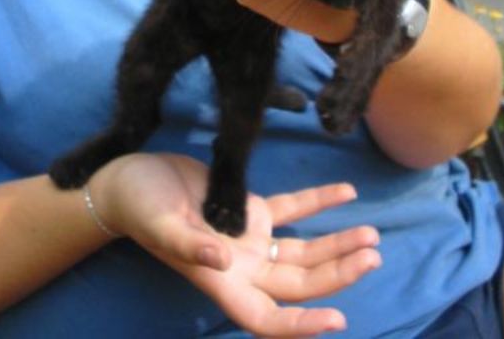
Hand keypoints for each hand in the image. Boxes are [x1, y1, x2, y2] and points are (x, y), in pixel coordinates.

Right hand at [91, 153, 380, 337]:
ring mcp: (250, 239)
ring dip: (337, 244)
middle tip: (372, 255)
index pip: (266, 318)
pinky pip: (293, 210)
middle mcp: (242, 267)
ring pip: (303, 250)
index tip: (337, 319)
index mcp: (220, 280)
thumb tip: (222, 261)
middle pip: (299, 282)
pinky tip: (347, 192)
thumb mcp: (159, 224)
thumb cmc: (139, 205)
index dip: (300, 326)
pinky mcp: (251, 209)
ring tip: (371, 234)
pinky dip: (319, 203)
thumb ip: (187, 245)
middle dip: (337, 273)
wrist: (131, 179)